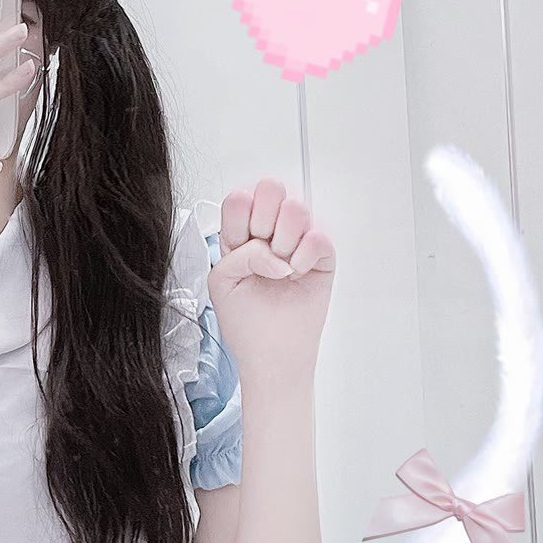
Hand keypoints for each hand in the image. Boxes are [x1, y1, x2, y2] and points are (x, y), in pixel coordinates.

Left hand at [206, 178, 334, 377]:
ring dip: (284, 241)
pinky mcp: (322, 257)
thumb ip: (236, 253)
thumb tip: (269, 248)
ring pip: (296, 208)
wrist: (271, 354)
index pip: (240, 197)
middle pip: (271, 189)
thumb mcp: (220, 281)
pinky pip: (318, 236)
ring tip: (280, 269)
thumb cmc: (245, 321)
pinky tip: (296, 275)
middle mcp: (269, 232)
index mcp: (240, 234)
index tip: (240, 238)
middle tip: (262, 246)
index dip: (240, 211)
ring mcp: (297, 242)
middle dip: (264, 218)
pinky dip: (305, 256)